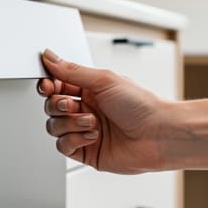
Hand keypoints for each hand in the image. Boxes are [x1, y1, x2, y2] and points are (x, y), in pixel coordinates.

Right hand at [39, 49, 168, 173]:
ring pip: (54, 127)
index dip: (48, 86)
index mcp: (89, 89)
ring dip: (70, 124)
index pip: (56, 85)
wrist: (159, 135)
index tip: (48, 85)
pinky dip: (74, 140)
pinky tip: (92, 136)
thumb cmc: (141, 105)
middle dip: (58, 105)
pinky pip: (63, 146)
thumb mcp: (104, 80)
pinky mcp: (86, 150)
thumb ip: (72, 70)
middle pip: (51, 106)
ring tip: (92, 122)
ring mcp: (84, 131)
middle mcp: (85, 109)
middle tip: (73, 105)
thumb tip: (50, 57)